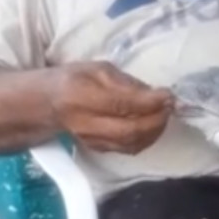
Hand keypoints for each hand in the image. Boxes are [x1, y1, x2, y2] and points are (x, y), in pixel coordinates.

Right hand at [48, 62, 174, 154]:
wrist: (50, 103)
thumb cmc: (75, 79)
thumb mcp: (98, 69)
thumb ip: (127, 82)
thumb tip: (156, 95)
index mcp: (82, 96)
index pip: (122, 104)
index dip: (150, 102)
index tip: (168, 94)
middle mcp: (86, 123)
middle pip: (130, 131)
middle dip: (157, 120)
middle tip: (169, 106)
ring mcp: (92, 140)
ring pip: (132, 144)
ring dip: (155, 131)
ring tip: (163, 115)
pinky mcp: (99, 149)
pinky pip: (129, 149)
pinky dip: (146, 138)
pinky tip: (151, 125)